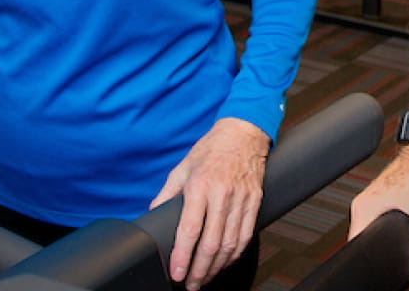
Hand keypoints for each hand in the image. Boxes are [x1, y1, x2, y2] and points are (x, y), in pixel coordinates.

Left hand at [152, 117, 269, 289]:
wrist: (243, 132)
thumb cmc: (211, 149)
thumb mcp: (182, 168)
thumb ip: (166, 194)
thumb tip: (153, 214)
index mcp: (200, 186)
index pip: (190, 229)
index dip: (182, 256)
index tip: (176, 272)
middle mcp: (221, 194)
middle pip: (211, 243)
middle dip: (199, 269)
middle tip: (190, 283)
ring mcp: (241, 199)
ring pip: (230, 243)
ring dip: (217, 266)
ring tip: (205, 278)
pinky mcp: (255, 201)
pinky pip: (246, 235)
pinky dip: (235, 254)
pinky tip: (225, 262)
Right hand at [350, 143, 408, 280]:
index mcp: (364, 208)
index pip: (356, 245)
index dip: (367, 259)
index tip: (379, 266)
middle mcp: (363, 203)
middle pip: (365, 238)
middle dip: (379, 250)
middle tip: (394, 255)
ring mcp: (372, 198)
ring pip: (373, 228)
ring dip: (385, 238)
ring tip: (399, 240)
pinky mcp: (382, 196)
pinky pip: (380, 219)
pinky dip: (389, 227)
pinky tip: (403, 228)